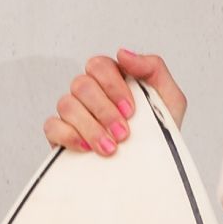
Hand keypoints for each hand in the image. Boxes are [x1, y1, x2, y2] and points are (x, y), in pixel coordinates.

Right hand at [42, 49, 183, 154]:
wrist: (152, 169)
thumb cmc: (160, 132)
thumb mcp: (170, 98)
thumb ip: (153, 68)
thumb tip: (124, 54)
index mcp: (113, 79)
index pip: (99, 66)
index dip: (112, 86)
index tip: (131, 111)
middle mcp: (90, 93)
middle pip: (81, 84)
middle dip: (104, 111)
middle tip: (123, 133)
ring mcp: (75, 113)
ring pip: (66, 105)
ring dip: (91, 127)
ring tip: (110, 147)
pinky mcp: (62, 135)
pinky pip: (52, 126)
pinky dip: (69, 136)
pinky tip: (88, 147)